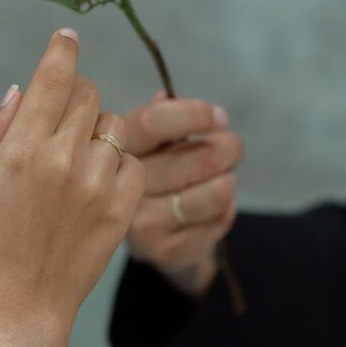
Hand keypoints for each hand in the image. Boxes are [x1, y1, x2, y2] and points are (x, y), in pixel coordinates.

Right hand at [0, 27, 146, 346]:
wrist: (21, 305)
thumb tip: (23, 89)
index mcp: (22, 149)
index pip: (54, 77)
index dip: (63, 49)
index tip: (68, 36)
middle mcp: (64, 159)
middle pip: (88, 94)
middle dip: (75, 95)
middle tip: (61, 117)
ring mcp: (97, 185)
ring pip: (115, 126)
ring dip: (97, 130)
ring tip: (77, 159)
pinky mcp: (122, 209)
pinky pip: (133, 162)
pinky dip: (118, 163)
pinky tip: (97, 182)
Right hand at [122, 90, 243, 294]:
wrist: (143, 239)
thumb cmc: (150, 174)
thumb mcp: (145, 143)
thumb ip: (157, 117)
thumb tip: (166, 95)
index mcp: (113, 151)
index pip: (155, 122)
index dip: (195, 114)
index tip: (219, 117)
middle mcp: (120, 189)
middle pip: (199, 158)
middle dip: (229, 147)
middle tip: (232, 147)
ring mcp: (141, 224)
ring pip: (217, 191)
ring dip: (230, 180)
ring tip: (223, 177)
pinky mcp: (165, 251)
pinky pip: (219, 220)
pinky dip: (226, 209)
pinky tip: (213, 208)